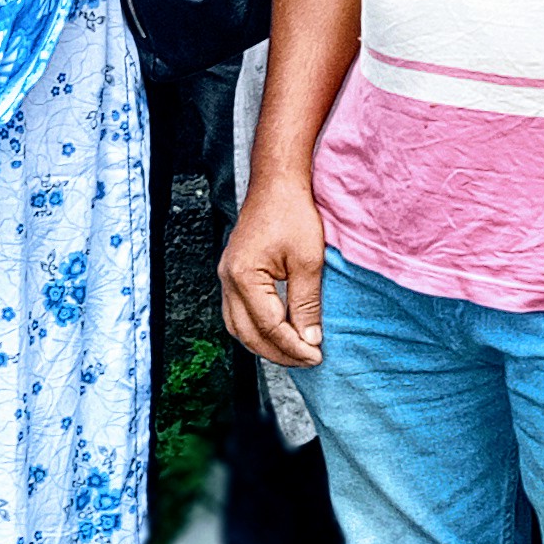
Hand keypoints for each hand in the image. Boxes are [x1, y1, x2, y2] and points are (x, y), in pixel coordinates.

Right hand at [218, 177, 327, 368]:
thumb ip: (307, 303)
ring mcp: (226, 277)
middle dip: (278, 353)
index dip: (294, 346)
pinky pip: (237, 313)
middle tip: (308, 360)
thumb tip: (310, 339)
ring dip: (264, 345)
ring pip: (237, 327)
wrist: (276, 183)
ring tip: (293, 352)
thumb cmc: (292, 213)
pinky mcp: (232, 273)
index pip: (268, 326)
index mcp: (244, 276)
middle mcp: (228, 280)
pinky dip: (255, 329)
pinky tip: (276, 333)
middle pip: (248, 333)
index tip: (317, 356)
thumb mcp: (308, 261)